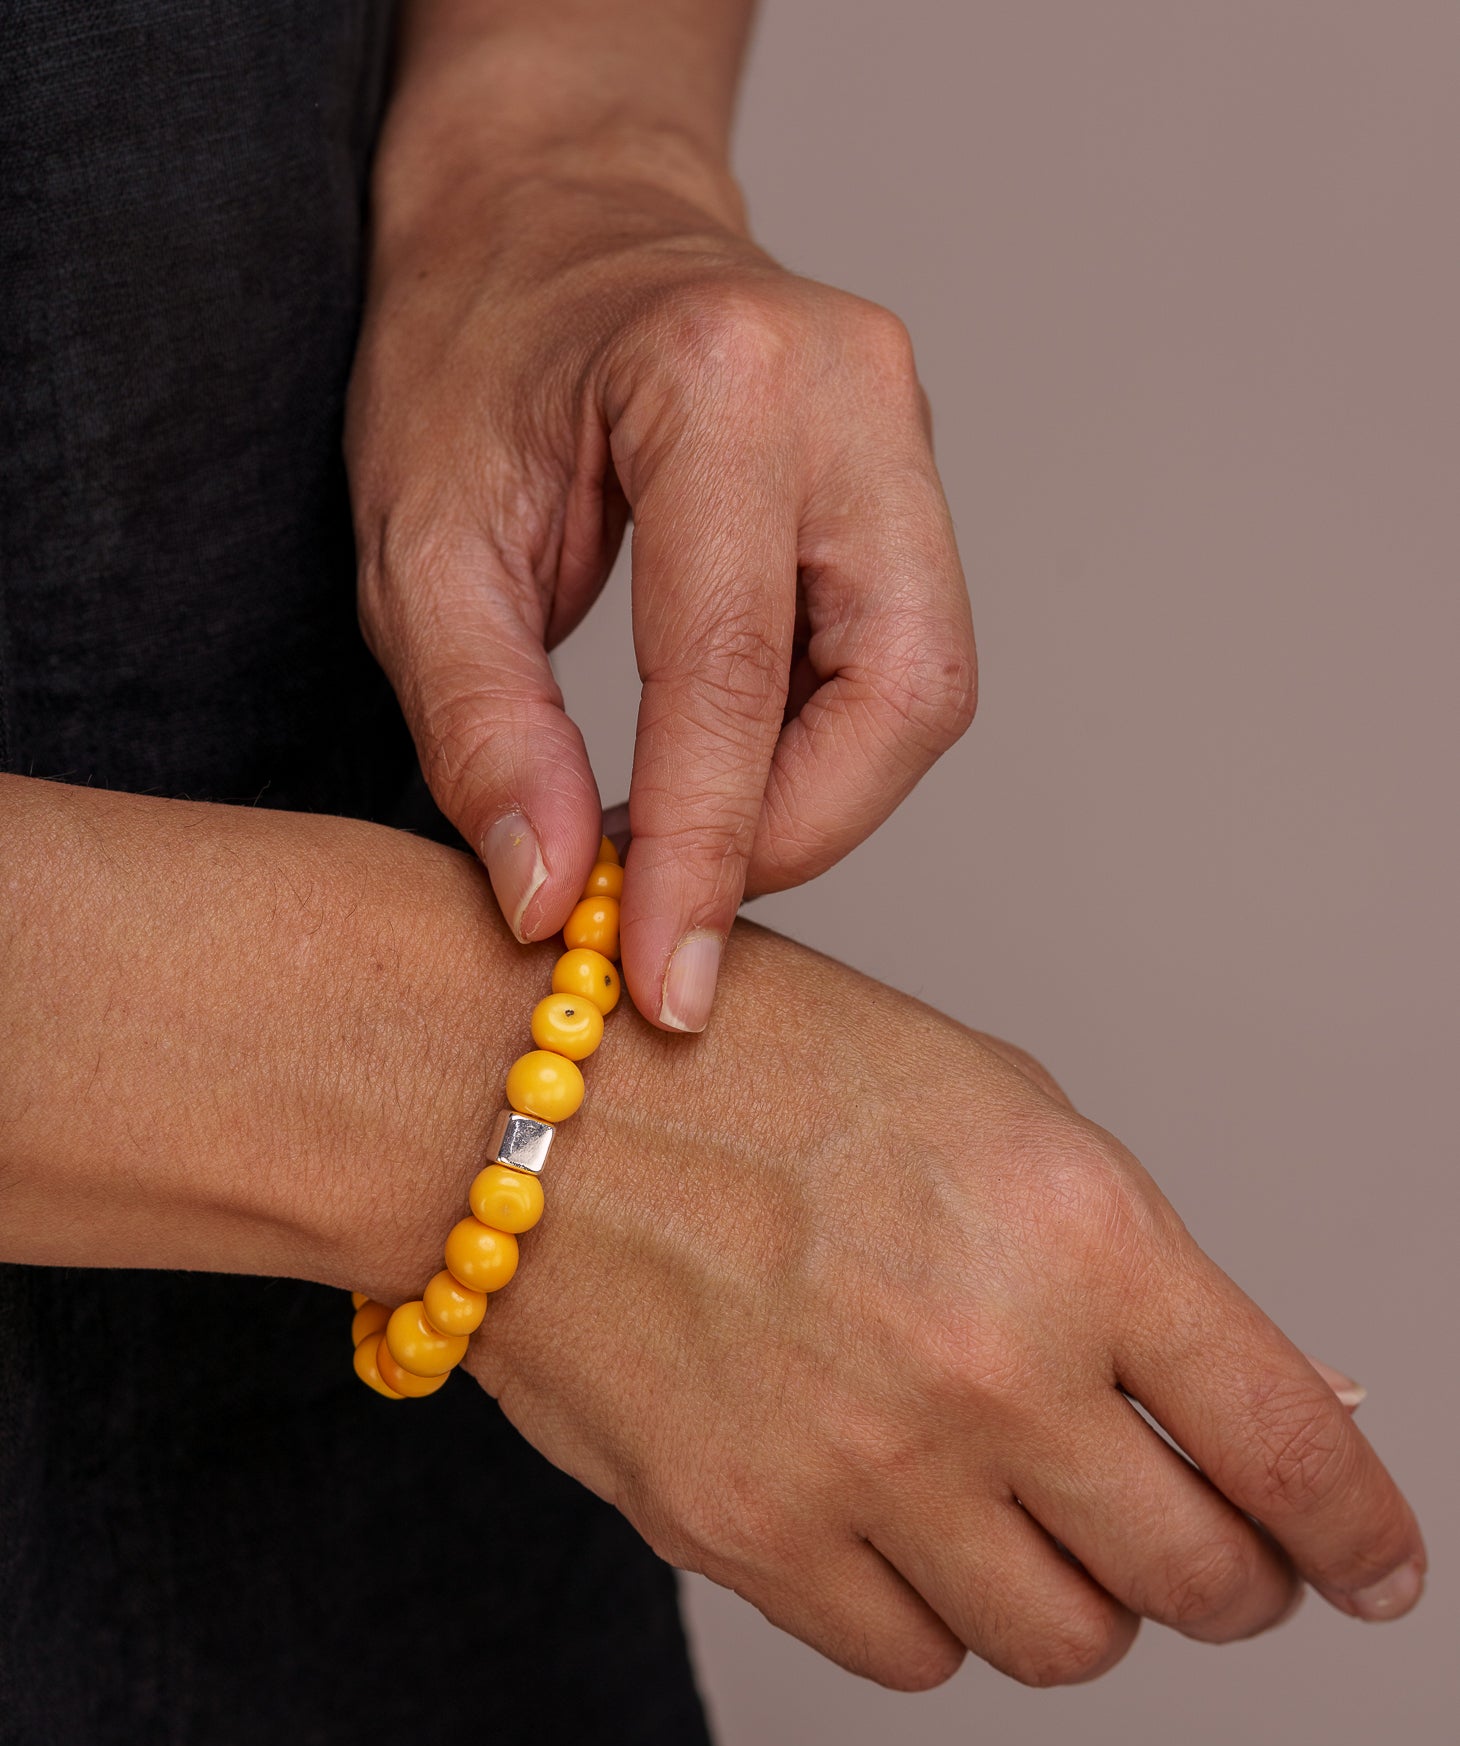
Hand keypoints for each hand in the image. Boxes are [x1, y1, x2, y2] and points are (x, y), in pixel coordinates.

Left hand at [345, 143, 975, 1032]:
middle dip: (793, 833)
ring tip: (689, 826)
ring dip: (816, 798)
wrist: (549, 219)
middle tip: (675, 904)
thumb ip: (482, 727)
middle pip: (902, 693)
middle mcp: (855, 395)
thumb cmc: (472, 359)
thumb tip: (554, 897)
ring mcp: (904, 432)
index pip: (738, 670)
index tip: (671, 984)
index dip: (710, 853)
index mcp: (723, 379)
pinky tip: (728, 763)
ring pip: (927, 689)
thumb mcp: (421, 547)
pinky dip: (824, 747)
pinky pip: (907, 659)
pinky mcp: (911, 479)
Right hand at [441, 927, 1424, 1689]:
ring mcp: (869, 1469)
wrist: (516, 1097)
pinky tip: (907, 1521)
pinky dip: (939, 1606)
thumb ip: (1124, 1263)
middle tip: (1212, 1554)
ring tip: (1034, 1519)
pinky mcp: (753, 1540)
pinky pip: (914, 1652)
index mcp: (1081, 1227)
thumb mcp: (986, 1106)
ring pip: (1063, 1640)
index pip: (1289, 1443)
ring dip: (1079, 1594)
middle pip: (1199, 1578)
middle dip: (1234, 1579)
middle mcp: (992, 1365)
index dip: (1358, 1530)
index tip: (1372, 1567)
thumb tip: (1239, 1402)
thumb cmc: (751, 1064)